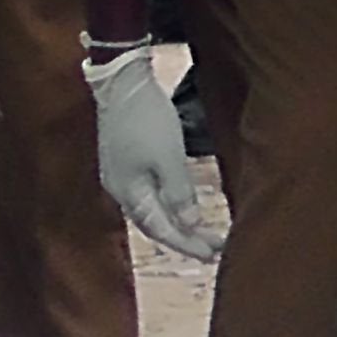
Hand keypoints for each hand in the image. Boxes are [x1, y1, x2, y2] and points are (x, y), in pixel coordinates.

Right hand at [84, 46, 222, 260]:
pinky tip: (184, 207)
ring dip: (179, 224)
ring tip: (204, 235)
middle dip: (185, 239)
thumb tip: (191, 224)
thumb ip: (179, 193)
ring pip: (152, 210)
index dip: (187, 244)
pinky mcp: (128, 162)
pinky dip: (170, 206)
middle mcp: (121, 190)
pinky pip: (150, 195)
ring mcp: (122, 176)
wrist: (122, 82)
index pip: (160, 229)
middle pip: (155, 224)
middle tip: (215, 250)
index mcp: (128, 192)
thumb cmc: (145, 117)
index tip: (213, 255)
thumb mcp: (168, 157)